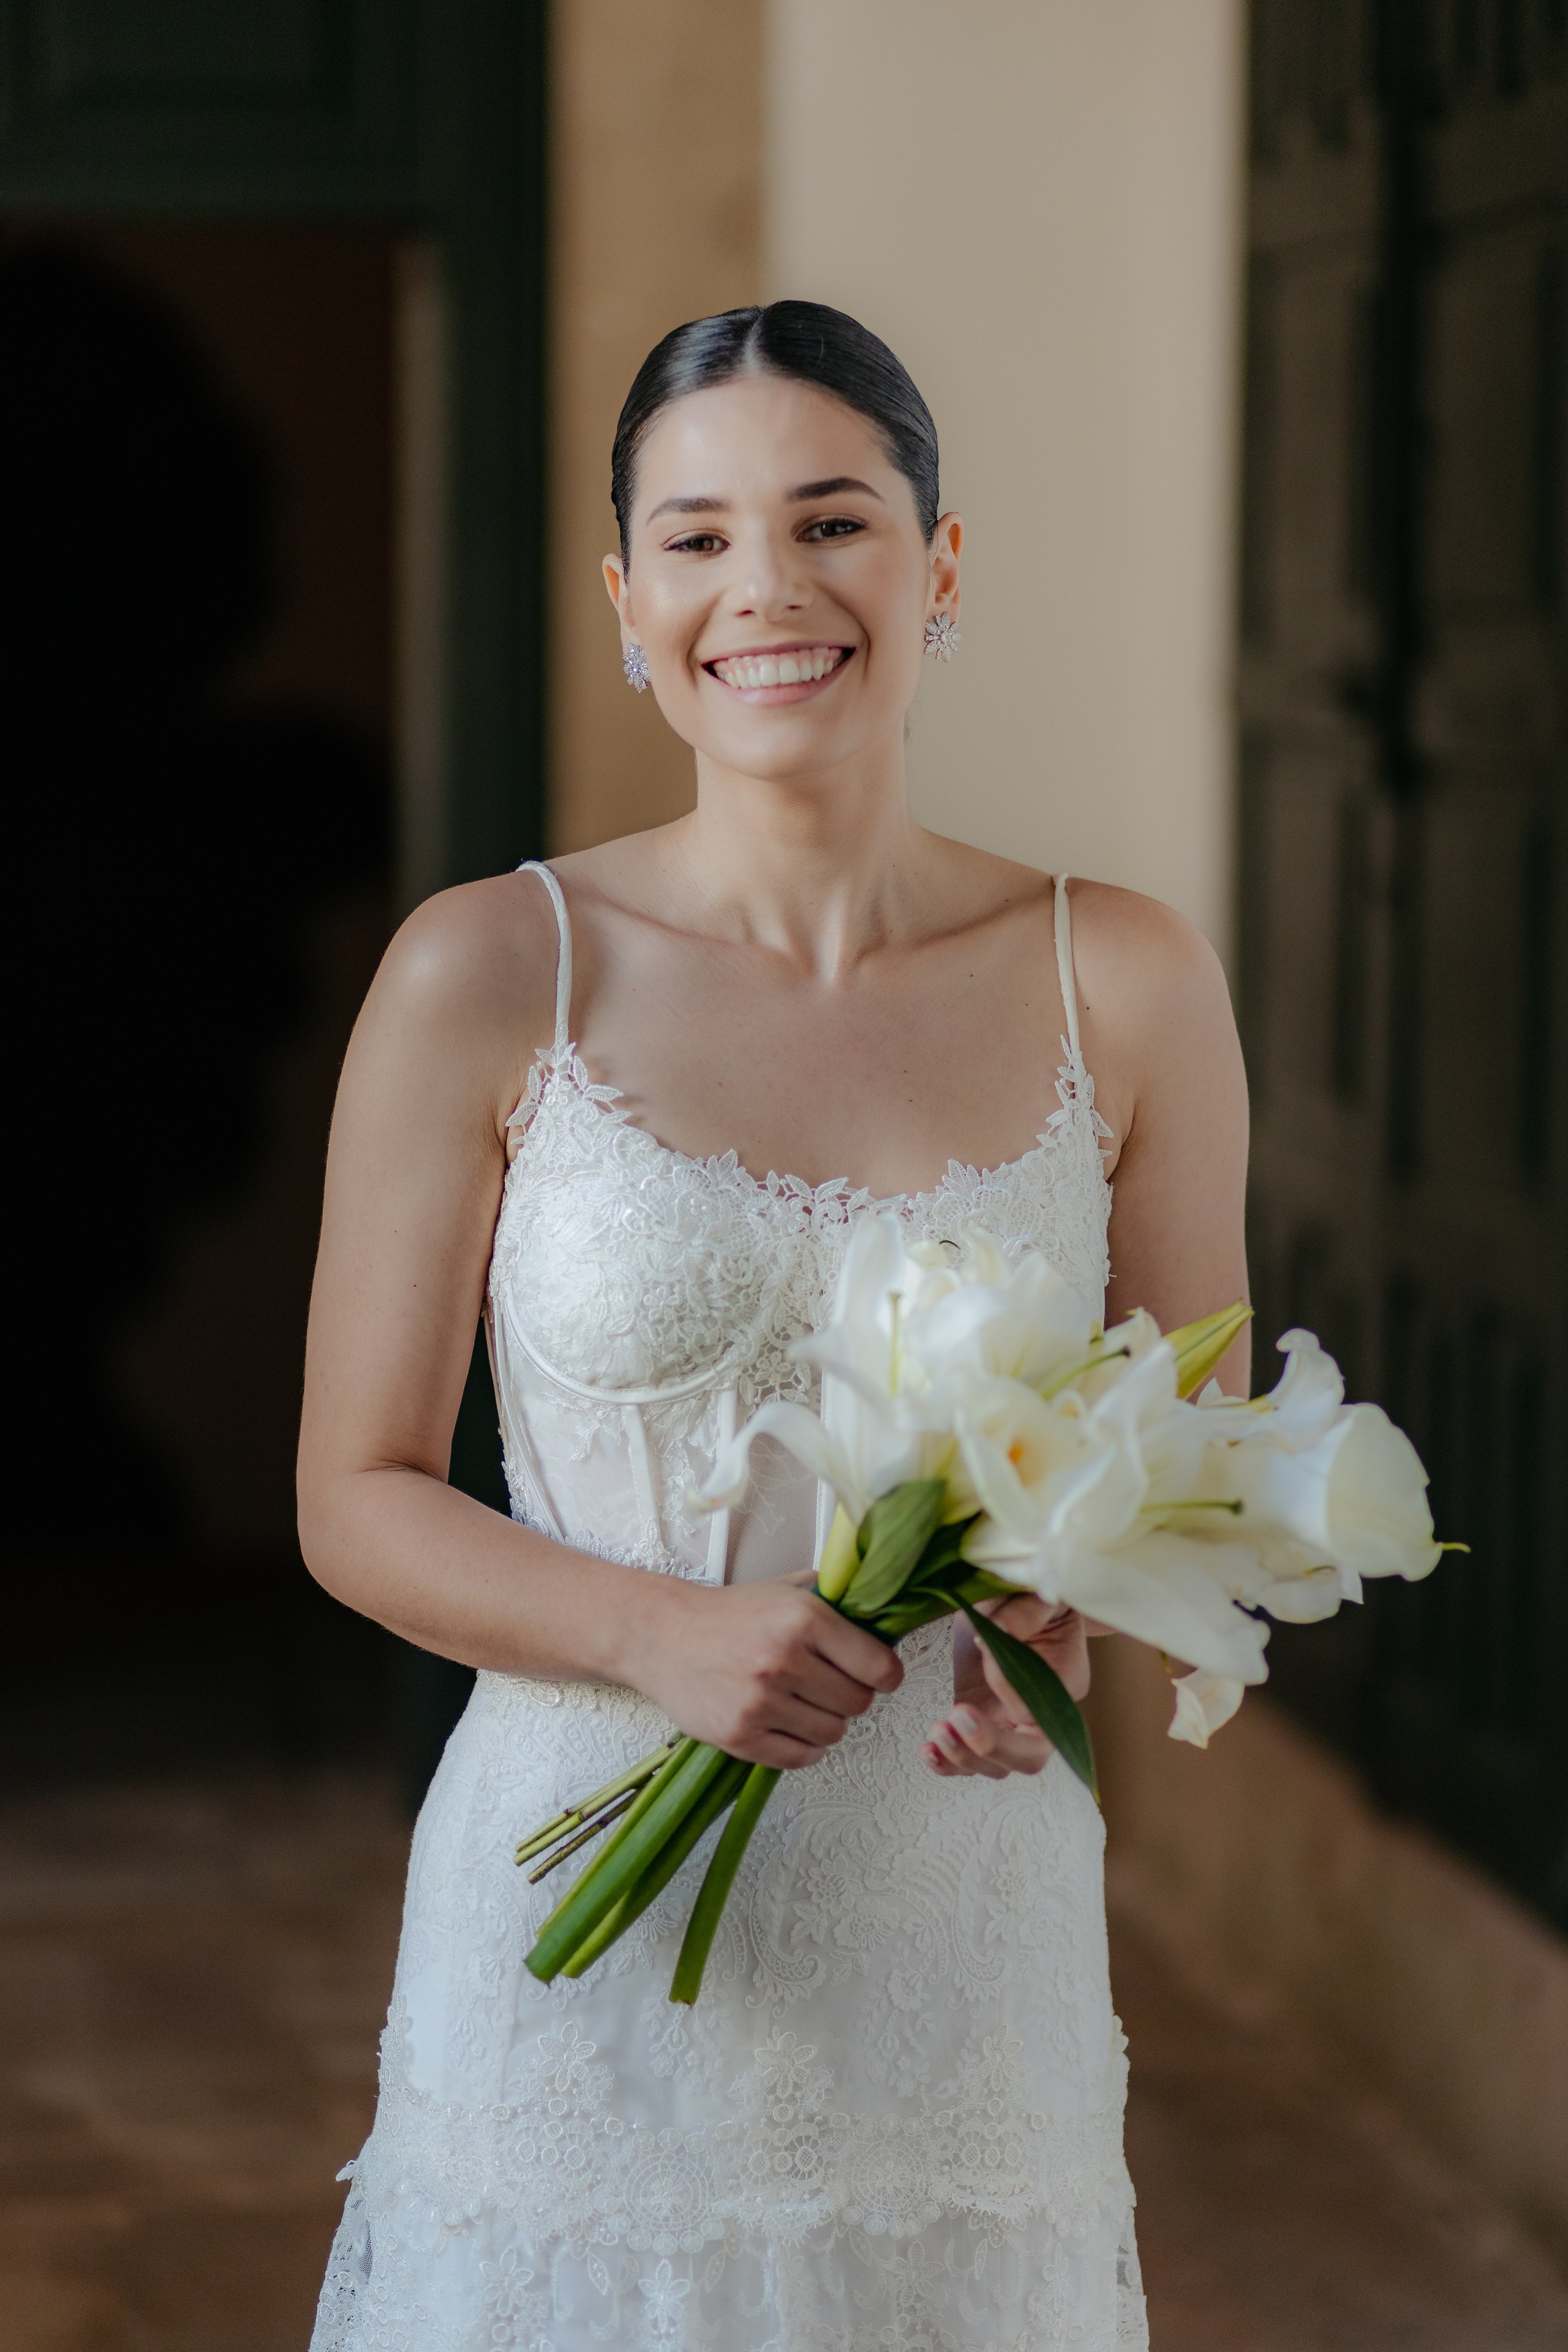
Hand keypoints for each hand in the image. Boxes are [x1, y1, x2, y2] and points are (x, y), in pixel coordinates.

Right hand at [633, 1571, 902, 1770]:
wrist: (662, 1635)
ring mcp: (761, 1702)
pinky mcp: (740, 1735)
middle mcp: (784, 1660)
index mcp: (804, 1618)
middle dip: (851, 1695)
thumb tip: (884, 1614)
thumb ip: (836, 1600)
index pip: (880, 1667)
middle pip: (859, 1703)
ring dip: (825, 1721)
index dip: (885, 1674)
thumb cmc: (728, 1614)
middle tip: (829, 1684)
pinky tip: (789, 1724)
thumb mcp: (786, 1589)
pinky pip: (800, 1758)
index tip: (878, 1674)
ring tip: (802, 1701)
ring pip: (833, 1733)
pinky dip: (803, 1746)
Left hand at [920, 1603, 1088, 1780]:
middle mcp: (1041, 1717)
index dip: (1007, 1685)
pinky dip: (947, 1763)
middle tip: (958, 1715)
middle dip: (991, 1745)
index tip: (982, 1646)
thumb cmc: (1033, 1596)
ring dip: (963, 1757)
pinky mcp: (981, 1723)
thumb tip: (996, 1630)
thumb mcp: (1038, 1595)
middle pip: (1028, 1757)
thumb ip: (1025, 1611)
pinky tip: (927, 1750)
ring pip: (995, 1767)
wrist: (1016, 1600)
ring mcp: (1009, 1725)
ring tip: (937, 1731)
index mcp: (1063, 1685)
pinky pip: (968, 1759)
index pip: (1038, 1705)